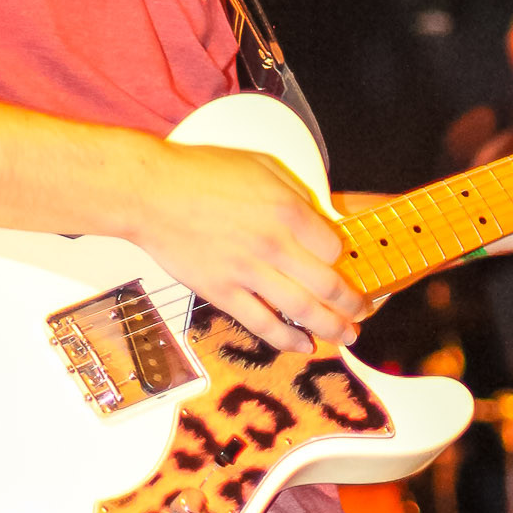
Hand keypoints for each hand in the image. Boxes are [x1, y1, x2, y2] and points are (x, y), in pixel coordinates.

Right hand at [138, 141, 367, 353]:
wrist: (151, 193)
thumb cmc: (200, 173)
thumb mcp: (260, 165)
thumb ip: (294, 193)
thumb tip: (318, 219)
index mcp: (287, 210)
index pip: (335, 248)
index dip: (345, 260)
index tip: (345, 266)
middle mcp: (273, 244)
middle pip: (328, 285)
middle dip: (352, 303)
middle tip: (361, 310)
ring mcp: (248, 272)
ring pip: (303, 311)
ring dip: (332, 328)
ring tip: (348, 335)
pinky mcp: (222, 292)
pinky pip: (263, 324)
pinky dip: (287, 340)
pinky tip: (304, 346)